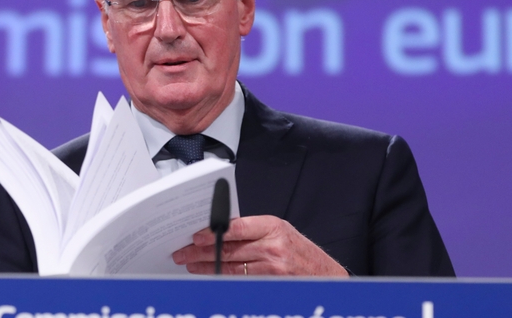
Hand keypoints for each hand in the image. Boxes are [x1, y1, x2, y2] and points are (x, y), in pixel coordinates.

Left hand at [171, 215, 348, 275]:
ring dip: (207, 266)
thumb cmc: (302, 253)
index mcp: (273, 227)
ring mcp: (272, 268)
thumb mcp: (281, 232)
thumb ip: (254, 231)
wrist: (328, 277)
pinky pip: (241, 281)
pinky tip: (209, 276)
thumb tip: (220, 231)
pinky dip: (222, 279)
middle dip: (201, 251)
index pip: (235, 228)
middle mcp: (273, 247)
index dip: (211, 233)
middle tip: (183, 253)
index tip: (194, 236)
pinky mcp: (271, 284)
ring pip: (231, 267)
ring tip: (190, 265)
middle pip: (229, 248)